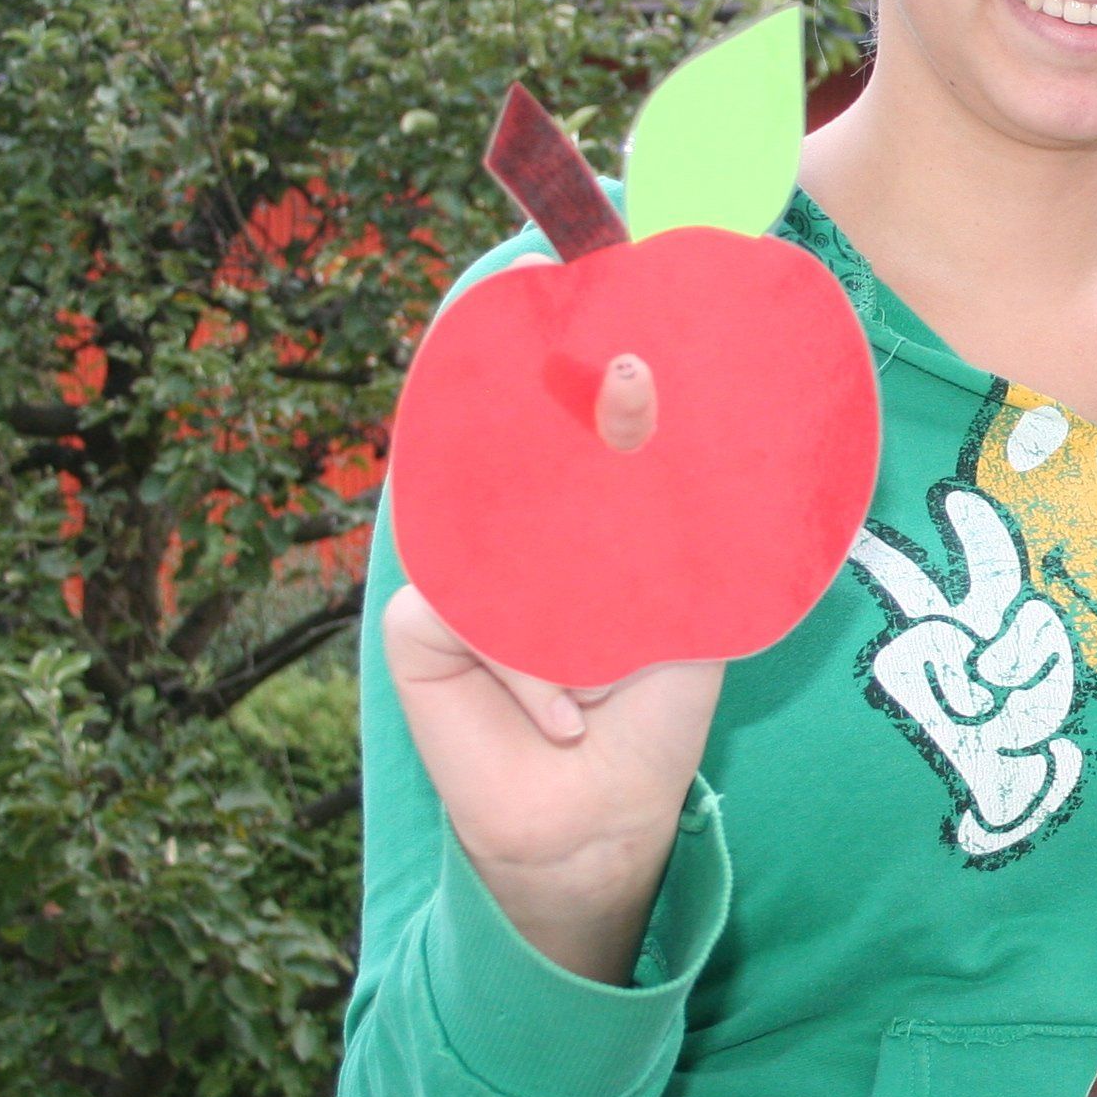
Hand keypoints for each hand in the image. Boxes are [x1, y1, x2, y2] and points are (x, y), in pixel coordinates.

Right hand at [381, 354, 722, 984]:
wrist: (609, 809)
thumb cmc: (649, 705)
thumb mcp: (680, 604)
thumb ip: (663, 523)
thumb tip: (653, 415)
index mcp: (571, 516)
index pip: (550, 418)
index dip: (559, 353)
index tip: (576, 287)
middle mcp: (508, 532)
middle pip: (508, 446)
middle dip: (562, 414)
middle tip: (625, 380)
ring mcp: (458, 572)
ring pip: (500, 535)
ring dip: (568, 606)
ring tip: (609, 664)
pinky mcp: (416, 624)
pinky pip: (465, 611)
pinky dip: (529, 669)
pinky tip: (564, 717)